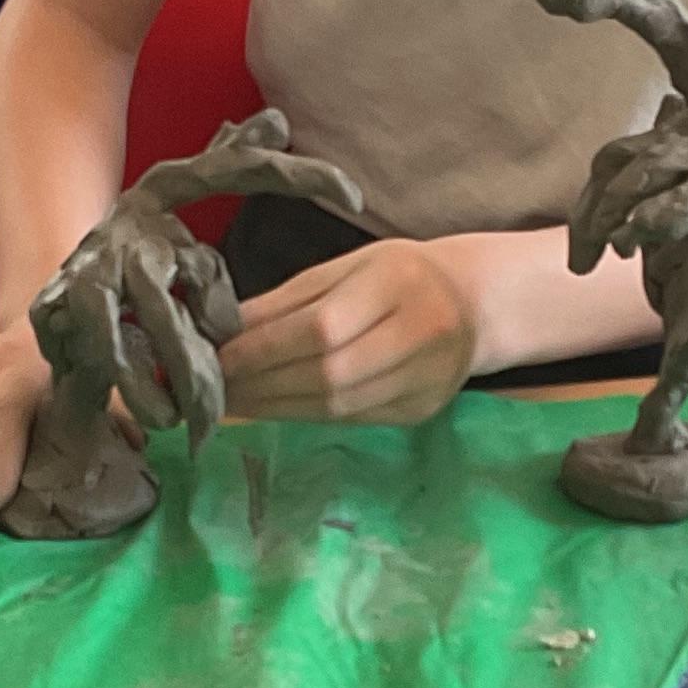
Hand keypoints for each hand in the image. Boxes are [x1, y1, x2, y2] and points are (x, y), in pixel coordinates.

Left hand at [220, 240, 480, 423]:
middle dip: (262, 384)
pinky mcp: (421, 411)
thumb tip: (224, 332)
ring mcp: (426, 379)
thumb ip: (288, 300)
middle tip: (215, 387)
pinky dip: (305, 415)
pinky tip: (275, 407)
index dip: (264, 350)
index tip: (217, 360)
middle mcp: (419, 333)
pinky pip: (351, 420)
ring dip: (277, 407)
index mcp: (397, 282)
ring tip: (236, 400)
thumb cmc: (398, 276)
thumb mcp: (346, 268)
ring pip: (338, 406)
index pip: (321, 327)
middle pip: (329, 373)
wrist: (472, 304)